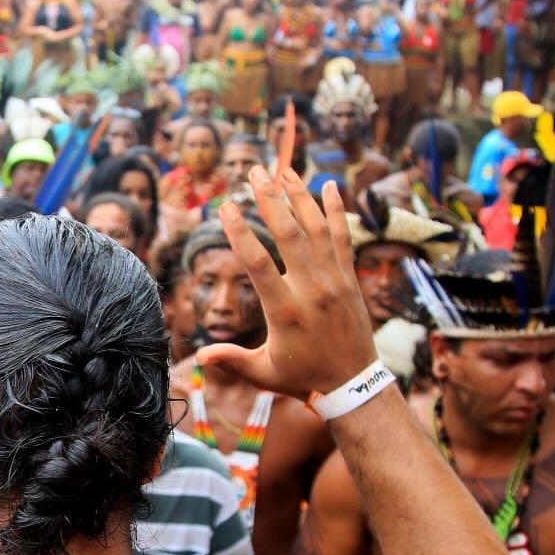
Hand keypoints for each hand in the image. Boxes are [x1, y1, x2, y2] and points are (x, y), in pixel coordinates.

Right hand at [195, 169, 375, 397]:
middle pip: (289, 233)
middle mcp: (312, 289)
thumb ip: (232, 360)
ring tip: (282, 171)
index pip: (258, 263)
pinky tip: (329, 185)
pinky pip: (343, 236)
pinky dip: (337, 210)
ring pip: (317, 228)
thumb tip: (199, 357)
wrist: (355, 383)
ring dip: (299, 196)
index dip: (240, 232)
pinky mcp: (350, 278)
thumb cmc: (304, 377)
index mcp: (285, 311)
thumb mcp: (264, 373)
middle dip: (270, 199)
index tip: (226, 207)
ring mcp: (334, 280)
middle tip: (254, 172)